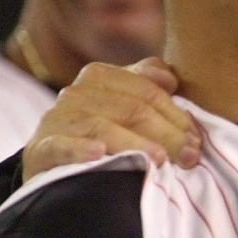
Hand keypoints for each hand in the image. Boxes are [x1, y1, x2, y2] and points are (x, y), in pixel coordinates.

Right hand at [22, 57, 201, 181]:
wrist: (51, 162)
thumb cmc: (101, 129)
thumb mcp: (125, 100)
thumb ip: (149, 82)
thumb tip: (171, 79)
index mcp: (100, 76)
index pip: (148, 92)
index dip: (177, 116)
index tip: (197, 141)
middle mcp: (77, 93)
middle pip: (132, 110)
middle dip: (167, 134)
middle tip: (190, 156)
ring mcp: (57, 120)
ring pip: (104, 128)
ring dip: (136, 144)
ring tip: (161, 161)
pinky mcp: (40, 149)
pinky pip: (60, 146)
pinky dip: (80, 149)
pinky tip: (99, 154)